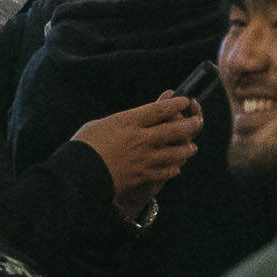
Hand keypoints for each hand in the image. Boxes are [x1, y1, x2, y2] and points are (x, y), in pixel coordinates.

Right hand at [75, 90, 205, 205]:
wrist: (78, 174)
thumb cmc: (84, 146)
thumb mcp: (101, 124)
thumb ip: (122, 121)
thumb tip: (136, 119)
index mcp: (128, 121)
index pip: (159, 109)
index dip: (175, 104)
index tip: (184, 100)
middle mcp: (140, 138)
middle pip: (174, 129)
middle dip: (190, 124)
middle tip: (198, 121)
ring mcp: (143, 158)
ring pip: (175, 152)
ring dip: (186, 149)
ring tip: (192, 147)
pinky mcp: (142, 176)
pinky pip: (164, 172)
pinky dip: (173, 168)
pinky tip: (176, 167)